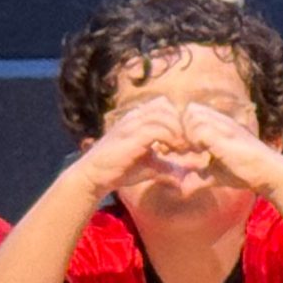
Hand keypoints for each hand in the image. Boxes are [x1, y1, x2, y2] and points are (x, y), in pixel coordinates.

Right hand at [72, 100, 196, 197]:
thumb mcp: (151, 166)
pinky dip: (170, 138)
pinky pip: (157, 129)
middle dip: (181, 122)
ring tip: (183, 148)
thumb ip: (169, 166)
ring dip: (178, 130)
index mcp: (138, 119)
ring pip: (164, 114)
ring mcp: (131, 124)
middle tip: (188, 142)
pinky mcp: (130, 136)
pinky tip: (173, 151)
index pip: (165, 105)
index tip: (186, 138)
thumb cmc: (121, 170)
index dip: (179, 119)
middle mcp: (134, 117)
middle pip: (167, 106)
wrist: (94, 177)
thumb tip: (187, 174)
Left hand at [180, 103, 282, 196]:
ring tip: (192, 151)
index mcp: (219, 126)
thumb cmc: (246, 172)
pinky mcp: (225, 137)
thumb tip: (183, 187)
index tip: (181, 149)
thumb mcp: (215, 172)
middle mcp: (221, 121)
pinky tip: (200, 154)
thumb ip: (199, 173)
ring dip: (186, 134)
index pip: (191, 112)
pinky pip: (198, 130)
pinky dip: (194, 142)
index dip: (182, 128)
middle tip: (182, 150)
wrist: (268, 173)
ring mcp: (224, 126)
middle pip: (190, 110)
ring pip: (192, 116)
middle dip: (181, 129)